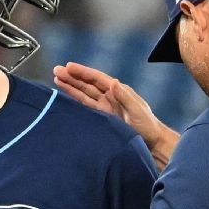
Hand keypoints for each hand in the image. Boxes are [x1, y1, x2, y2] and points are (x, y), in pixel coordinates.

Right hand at [53, 62, 178, 166]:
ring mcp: (105, 107)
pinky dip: (76, 100)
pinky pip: (86, 106)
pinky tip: (66, 96)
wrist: (151, 142)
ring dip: (71, 86)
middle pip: (87, 84)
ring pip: (84, 94)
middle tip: (56, 70)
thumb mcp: (137, 110)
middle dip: (72, 77)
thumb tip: (113, 82)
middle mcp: (110, 97)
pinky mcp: (102, 118)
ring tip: (57, 79)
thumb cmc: (147, 126)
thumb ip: (125, 97)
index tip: (69, 66)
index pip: (97, 79)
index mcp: (118, 91)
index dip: (82, 72)